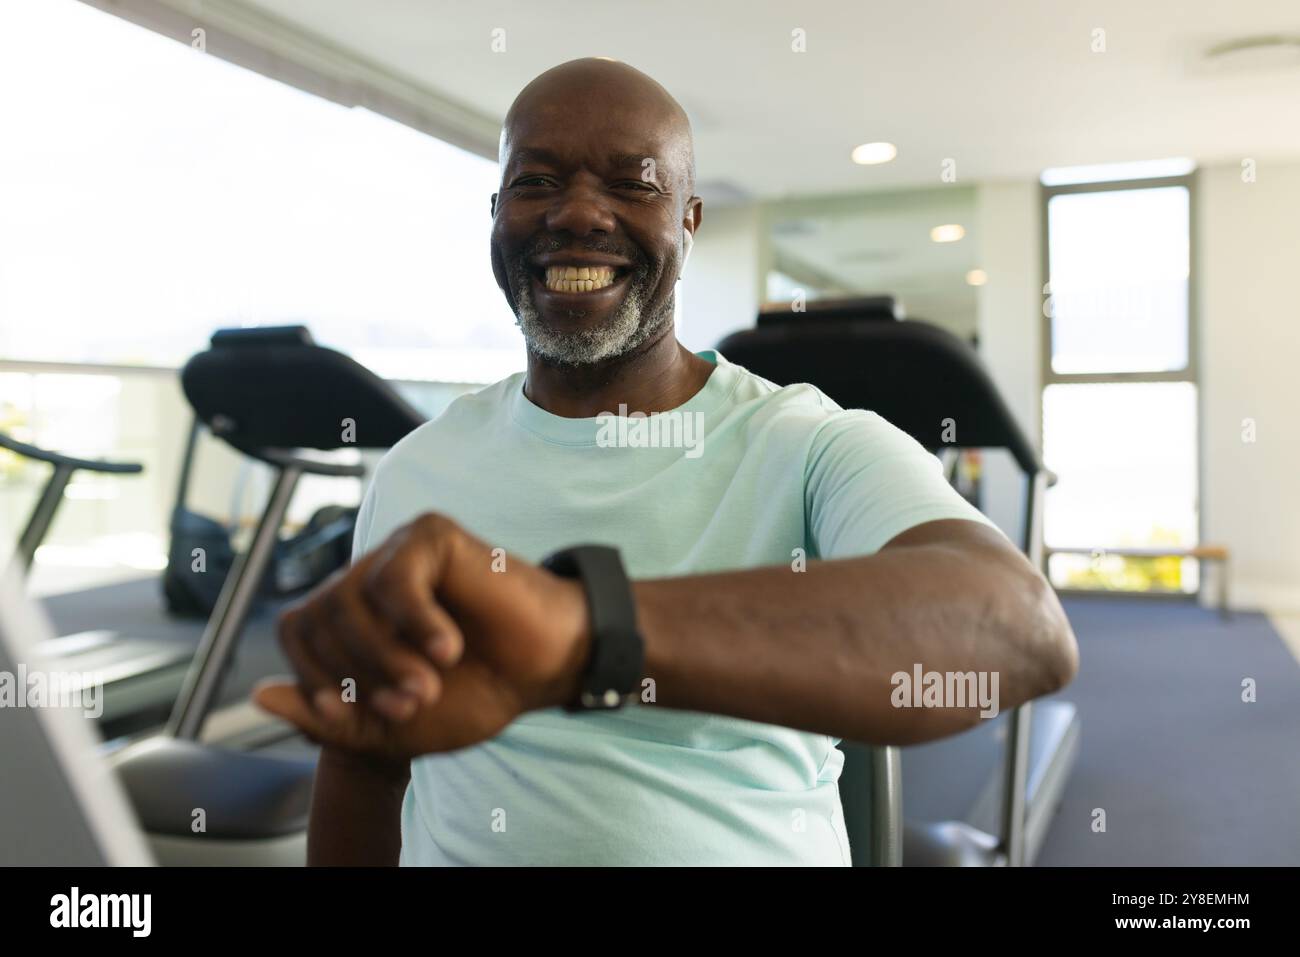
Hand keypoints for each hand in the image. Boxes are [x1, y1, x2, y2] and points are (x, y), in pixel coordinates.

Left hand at [253, 513, 590, 759]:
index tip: (358, 714)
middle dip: (357, 676)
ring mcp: (396, 554)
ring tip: (430, 685)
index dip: (315, 679)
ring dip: (386, 657)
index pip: (295, 634)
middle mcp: (364, 579)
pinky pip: (394, 577)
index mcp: (350, 618)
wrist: (544, 670)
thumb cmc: (475, 692)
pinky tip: (449, 648)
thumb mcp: (390, 728)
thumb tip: (260, 694)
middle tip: (412, 705)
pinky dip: (416, 622)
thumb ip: (327, 719)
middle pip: (317, 619)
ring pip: (350, 600)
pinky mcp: (429, 537)